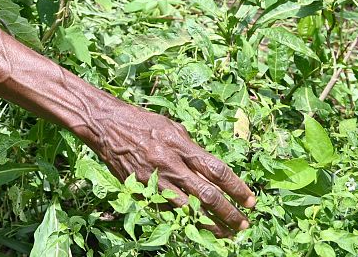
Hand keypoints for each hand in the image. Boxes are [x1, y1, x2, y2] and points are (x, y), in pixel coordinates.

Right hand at [84, 96, 255, 237]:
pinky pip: (166, 211)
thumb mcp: (172, 127)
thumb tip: (213, 171)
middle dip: (229, 213)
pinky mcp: (141, 191)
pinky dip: (184, 221)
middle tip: (244, 224)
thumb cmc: (142, 123)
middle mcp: (168, 164)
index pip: (216, 170)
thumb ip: (192, 149)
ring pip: (188, 210)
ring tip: (226, 234)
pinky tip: (197, 228)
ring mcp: (154, 180)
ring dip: (210, 225)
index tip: (251, 201)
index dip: (237, 188)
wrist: (106, 126)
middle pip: (207, 195)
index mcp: (179, 144)